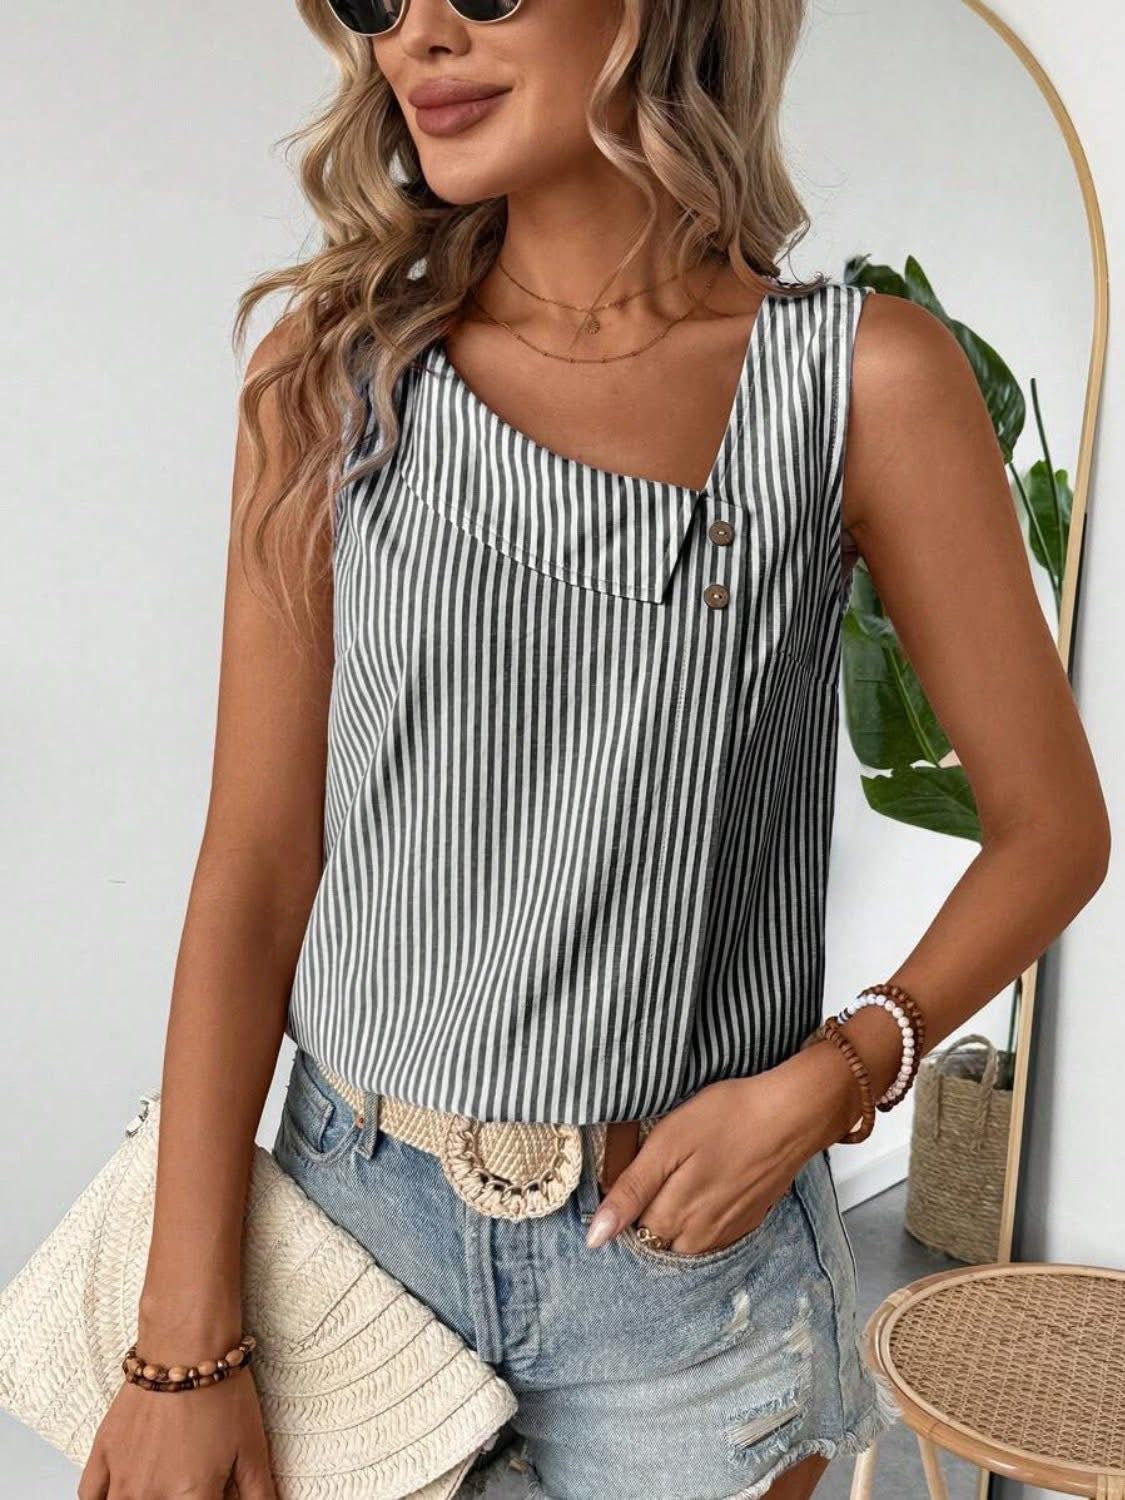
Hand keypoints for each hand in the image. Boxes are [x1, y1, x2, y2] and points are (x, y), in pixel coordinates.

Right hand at [77, 1368, 277, 1499]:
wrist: (186, 1345)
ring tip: (164, 1485)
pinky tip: (122, 1492)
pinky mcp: (102, 1455)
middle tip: (188, 1484)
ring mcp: (122, 1479)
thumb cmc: (221, 1391)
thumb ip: (259, 1493)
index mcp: (190, 1498)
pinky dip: (104, 1499)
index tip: (214, 1495)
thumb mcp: (253, 1448)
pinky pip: (89, 1496)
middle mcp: (150, 1496)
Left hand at [584, 1045, 854, 1253]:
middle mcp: (698, 1236)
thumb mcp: (667, 1143)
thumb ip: (631, 1191)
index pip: (629, 1231)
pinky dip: (702, 1218)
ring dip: (675, 1218)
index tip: (631, 1174)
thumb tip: (596, 1238)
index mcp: (672, 1217)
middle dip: (648, 1214)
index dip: (624, 1203)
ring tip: (683, 1176)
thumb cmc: (728, 1117)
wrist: (792, 1114)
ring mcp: (726, 1233)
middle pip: (656, 1238)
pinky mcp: (747, 1222)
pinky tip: (708, 1185)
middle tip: (659, 1170)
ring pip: (683, 1240)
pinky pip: (711, 1235)